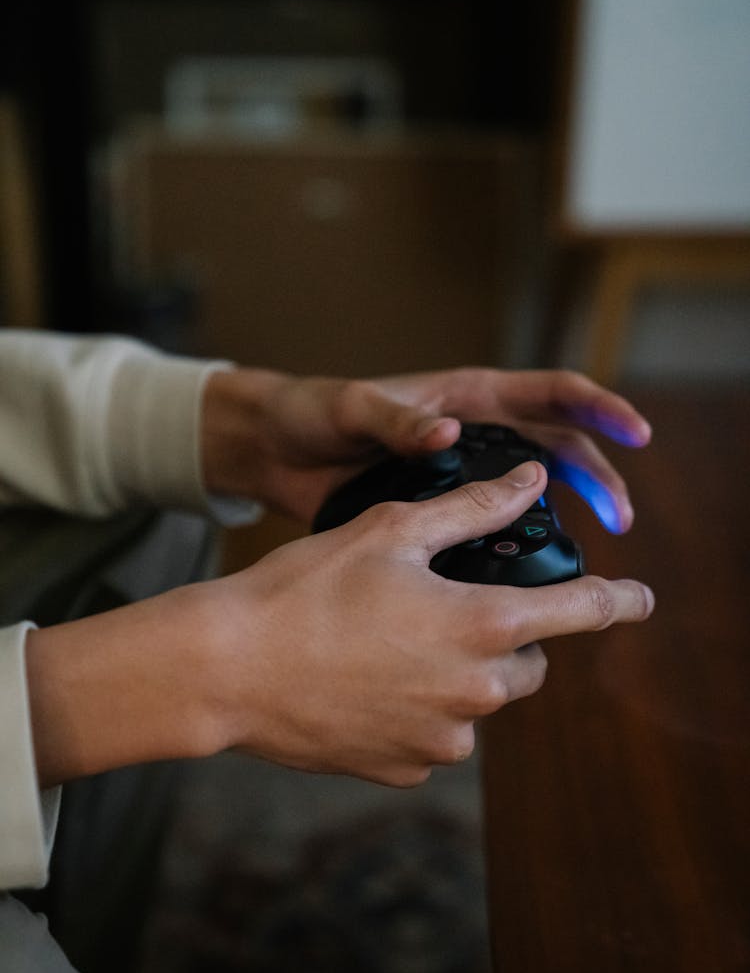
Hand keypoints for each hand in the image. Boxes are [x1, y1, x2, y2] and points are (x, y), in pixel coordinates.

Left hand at [201, 367, 650, 533]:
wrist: (272, 451)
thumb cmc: (310, 412)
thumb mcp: (351, 408)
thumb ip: (395, 421)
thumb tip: (445, 430)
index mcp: (466, 396)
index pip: (551, 393)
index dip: (599, 409)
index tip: (637, 433)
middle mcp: (473, 432)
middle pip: (559, 448)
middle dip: (598, 476)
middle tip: (622, 519)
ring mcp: (460, 474)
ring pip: (534, 492)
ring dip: (570, 514)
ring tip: (596, 551)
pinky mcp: (439, 511)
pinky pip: (492, 527)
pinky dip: (518, 544)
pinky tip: (529, 579)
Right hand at [203, 462, 653, 785]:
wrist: (227, 668)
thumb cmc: (305, 589)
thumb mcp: (391, 532)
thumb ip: (472, 509)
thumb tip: (528, 480)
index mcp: (482, 625)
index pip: (580, 612)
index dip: (619, 600)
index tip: (641, 598)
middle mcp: (476, 692)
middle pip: (526, 664)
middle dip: (505, 636)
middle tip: (444, 608)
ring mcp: (441, 739)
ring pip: (476, 699)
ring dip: (454, 672)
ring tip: (385, 643)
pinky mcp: (406, 770)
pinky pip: (434, 733)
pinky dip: (417, 708)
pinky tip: (363, 682)